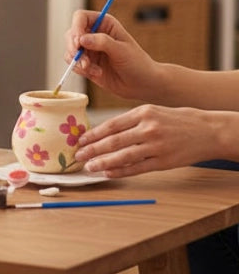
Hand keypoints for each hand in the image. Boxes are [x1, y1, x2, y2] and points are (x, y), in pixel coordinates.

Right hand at [64, 9, 159, 101]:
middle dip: (74, 48)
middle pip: (71, 34)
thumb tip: (82, 39)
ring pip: (70, 49)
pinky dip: (80, 69)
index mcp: (103, 24)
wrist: (142, 85)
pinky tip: (96, 73)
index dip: (76, 27)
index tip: (79, 42)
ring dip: (78, 61)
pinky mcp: (86, 63)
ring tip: (92, 70)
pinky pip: (73, 63)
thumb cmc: (137, 64)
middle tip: (82, 60)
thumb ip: (102, 42)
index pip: (80, 17)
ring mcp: (89, 49)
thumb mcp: (121, 50)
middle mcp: (93, 34)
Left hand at [75, 104, 218, 176]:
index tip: (81, 140)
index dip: (94, 134)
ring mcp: (156, 146)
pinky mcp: (164, 162)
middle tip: (78, 155)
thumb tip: (105, 132)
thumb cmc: (175, 119)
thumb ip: (130, 121)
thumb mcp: (152, 111)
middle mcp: (148, 128)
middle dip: (93, 149)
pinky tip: (108, 173)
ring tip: (89, 166)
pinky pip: (138, 168)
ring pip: (123, 156)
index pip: (112, 124)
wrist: (206, 130)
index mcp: (142, 112)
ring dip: (103, 162)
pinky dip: (121, 171)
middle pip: (114, 141)